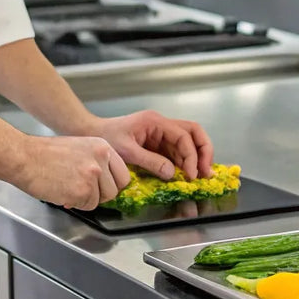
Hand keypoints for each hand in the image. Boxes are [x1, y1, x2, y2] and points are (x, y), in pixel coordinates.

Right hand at [13, 135, 130, 210]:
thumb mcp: (79, 148)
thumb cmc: (44, 154)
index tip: (104, 188)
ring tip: (69, 188)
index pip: (123, 174)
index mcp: (102, 147)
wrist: (23, 157)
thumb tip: (105, 181)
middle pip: (114, 189)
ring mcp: (93, 175)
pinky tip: (63, 192)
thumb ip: (96, 161)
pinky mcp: (83, 191)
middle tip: (84, 191)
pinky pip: (88, 206)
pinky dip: (76, 203)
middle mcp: (101, 159)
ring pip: (101, 199)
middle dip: (100, 194)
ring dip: (87, 199)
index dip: (112, 184)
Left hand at [87, 110, 212, 180]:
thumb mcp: (127, 152)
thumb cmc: (105, 139)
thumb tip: (172, 173)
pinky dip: (185, 162)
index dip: (191, 156)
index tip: (192, 174)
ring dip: (196, 158)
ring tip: (201, 176)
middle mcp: (161, 125)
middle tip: (206, 171)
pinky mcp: (157, 144)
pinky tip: (187, 174)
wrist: (91, 134)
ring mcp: (160, 134)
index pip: (183, 136)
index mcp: (155, 122)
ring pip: (188, 142)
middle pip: (193, 132)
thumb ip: (151, 162)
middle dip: (203, 151)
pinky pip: (176, 151)